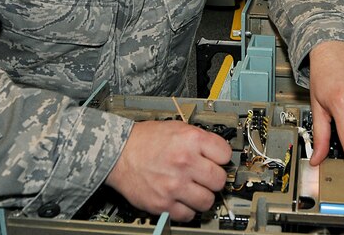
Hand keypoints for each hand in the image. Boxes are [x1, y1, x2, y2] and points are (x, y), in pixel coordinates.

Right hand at [104, 120, 231, 221]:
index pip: (225, 154)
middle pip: (219, 180)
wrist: (117, 153)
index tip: (217, 160)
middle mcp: (184, 162)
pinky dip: (186, 210)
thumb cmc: (144, 140)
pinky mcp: (163, 203)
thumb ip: (198, 140)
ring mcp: (174, 185)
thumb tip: (218, 153)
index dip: (221, 157)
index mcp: (190, 140)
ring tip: (193, 189)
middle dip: (213, 178)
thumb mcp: (176, 128)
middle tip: (205, 177)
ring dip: (202, 196)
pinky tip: (180, 199)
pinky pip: (188, 215)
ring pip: (207, 201)